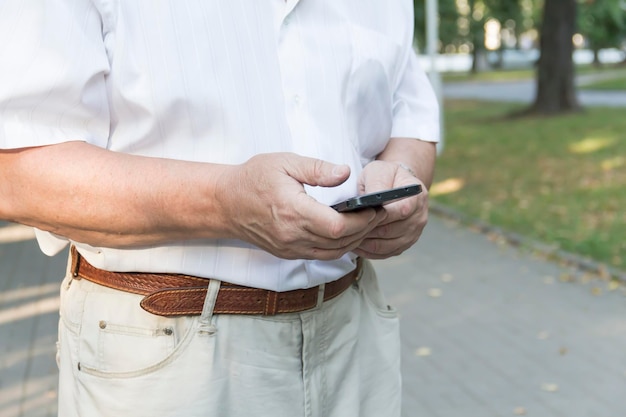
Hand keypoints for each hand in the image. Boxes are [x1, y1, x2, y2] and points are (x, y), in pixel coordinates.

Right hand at [216, 153, 387, 259]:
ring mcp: (290, 248)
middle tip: (379, 213)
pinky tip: (348, 232)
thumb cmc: (253, 178)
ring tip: (367, 222)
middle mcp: (292, 235)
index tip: (375, 207)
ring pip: (334, 253)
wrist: (225, 203)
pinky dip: (339, 246)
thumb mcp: (285, 162)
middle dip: (365, 229)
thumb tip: (346, 172)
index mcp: (293, 211)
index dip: (362, 220)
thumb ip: (317, 169)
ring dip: (355, 240)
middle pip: (340, 242)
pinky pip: (321, 255)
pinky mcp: (288, 253)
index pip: (337, 226)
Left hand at [353, 160, 428, 258]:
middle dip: (368, 230)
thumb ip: (376, 184)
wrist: (395, 186)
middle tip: (348, 228)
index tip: (362, 214)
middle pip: (391, 231)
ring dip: (365, 242)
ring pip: (385, 246)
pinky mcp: (403, 245)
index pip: (401, 211)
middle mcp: (419, 217)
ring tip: (348, 235)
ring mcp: (413, 234)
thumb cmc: (385, 177)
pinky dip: (367, 250)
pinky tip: (355, 242)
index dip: (380, 215)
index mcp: (416, 196)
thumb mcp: (379, 172)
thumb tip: (371, 199)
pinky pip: (384, 253)